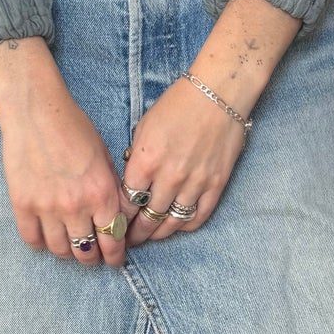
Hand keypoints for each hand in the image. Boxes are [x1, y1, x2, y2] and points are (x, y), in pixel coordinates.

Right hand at [0, 36, 126, 265]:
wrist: (36, 112)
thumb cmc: (74, 127)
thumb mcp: (105, 157)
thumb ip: (111, 189)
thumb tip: (115, 217)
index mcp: (102, 194)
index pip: (113, 241)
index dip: (115, 256)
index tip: (114, 260)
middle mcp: (77, 206)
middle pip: (86, 251)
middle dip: (92, 258)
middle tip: (92, 256)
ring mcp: (47, 208)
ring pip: (60, 249)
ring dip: (67, 252)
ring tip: (69, 246)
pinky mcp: (23, 205)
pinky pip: (32, 239)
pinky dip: (40, 244)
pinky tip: (45, 238)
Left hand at [122, 0, 300, 244]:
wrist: (218, 94)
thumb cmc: (177, 105)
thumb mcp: (144, 127)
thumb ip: (136, 158)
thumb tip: (133, 183)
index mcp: (146, 161)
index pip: (127, 202)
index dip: (119, 217)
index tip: (115, 224)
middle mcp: (169, 177)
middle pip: (147, 218)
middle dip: (135, 233)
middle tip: (129, 240)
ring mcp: (195, 183)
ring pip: (172, 223)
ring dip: (159, 234)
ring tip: (151, 237)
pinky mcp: (216, 184)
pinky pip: (198, 216)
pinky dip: (185, 226)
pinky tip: (176, 227)